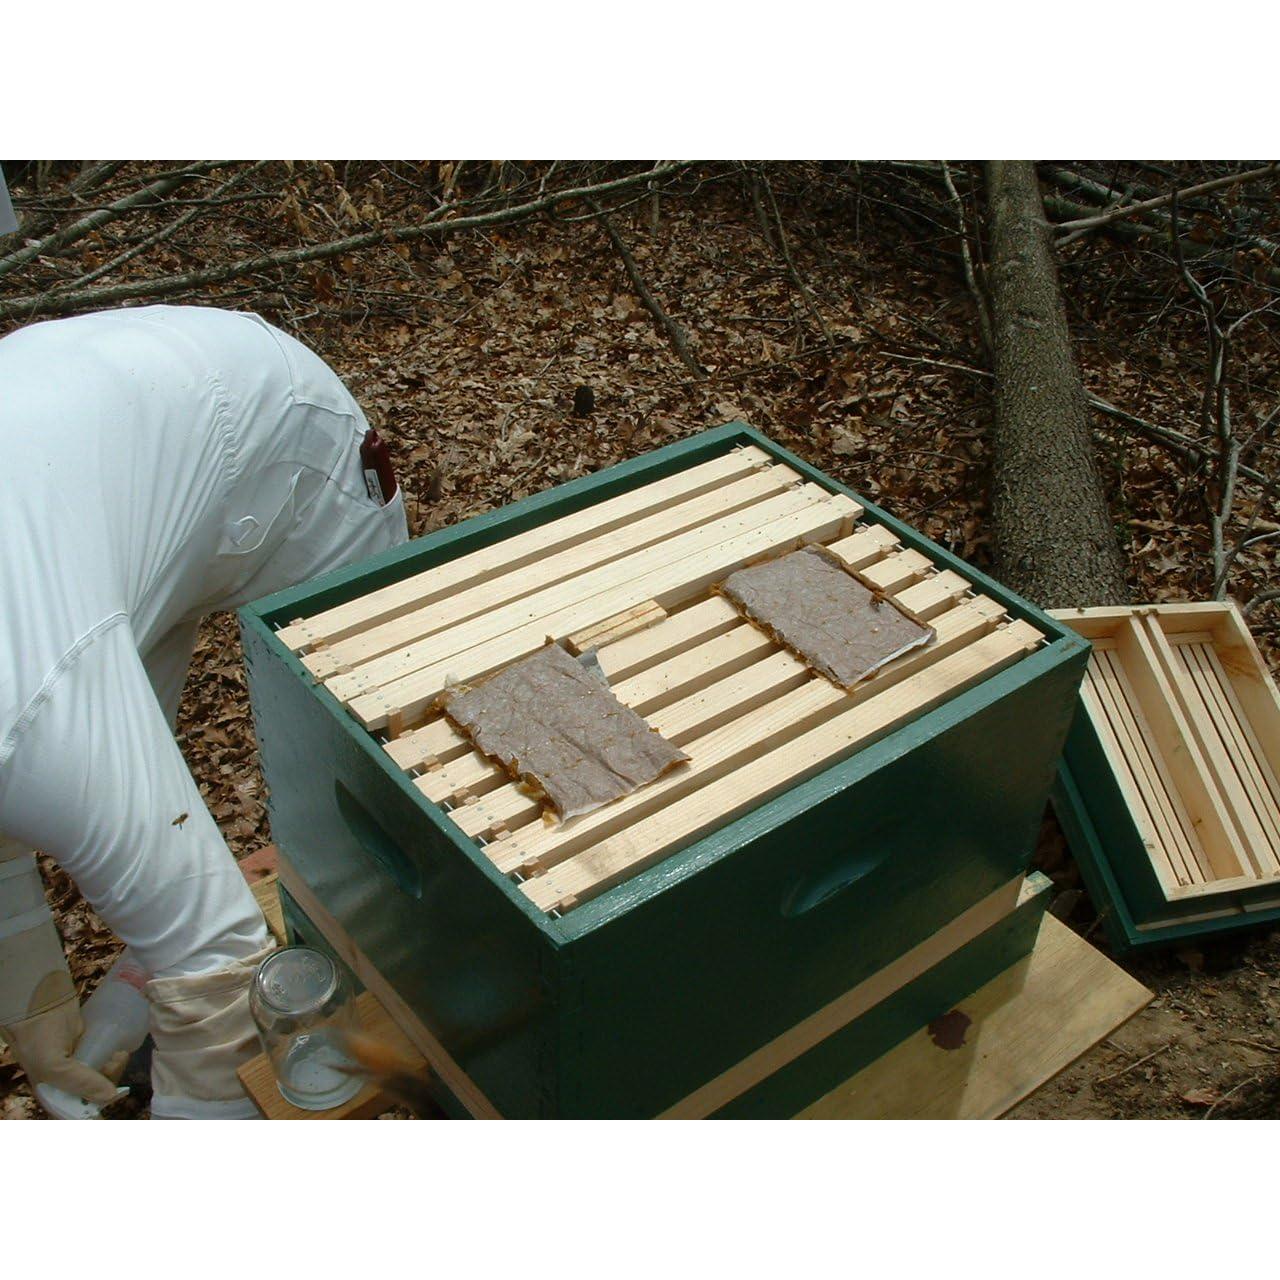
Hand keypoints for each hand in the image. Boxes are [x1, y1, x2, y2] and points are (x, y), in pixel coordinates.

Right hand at [2, 995, 122, 1105]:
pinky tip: (119, 1051)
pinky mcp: (88, 1049)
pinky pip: (104, 1059)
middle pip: (94, 1093)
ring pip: (102, 1076)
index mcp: (51, 1094)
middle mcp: (65, 1083)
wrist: (42, 1004)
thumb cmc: (40, 1039)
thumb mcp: (53, 1066)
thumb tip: (110, 1096)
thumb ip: (81, 1083)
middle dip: (108, 1081)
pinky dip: (113, 1057)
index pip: (77, 1110)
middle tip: (114, 1061)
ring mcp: (77, 1065)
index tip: (114, 1093)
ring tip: (118, 1054)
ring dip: (113, 1068)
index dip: (95, 1106)